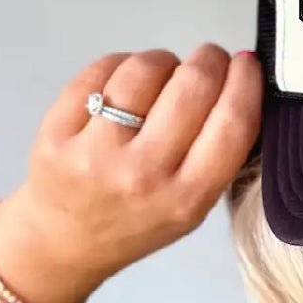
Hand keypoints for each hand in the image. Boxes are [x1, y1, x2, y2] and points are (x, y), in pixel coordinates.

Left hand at [0, 45, 262, 302]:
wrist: (65, 243)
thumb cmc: (138, 222)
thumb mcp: (193, 207)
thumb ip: (218, 155)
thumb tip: (240, 83)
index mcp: (187, 198)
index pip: (232, 124)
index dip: (246, 82)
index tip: (246, 63)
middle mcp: (143, 175)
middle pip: (192, 86)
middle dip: (209, 60)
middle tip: (209, 59)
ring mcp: (94, 153)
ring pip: (145, 69)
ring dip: (163, 60)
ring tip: (163, 74)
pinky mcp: (56, 132)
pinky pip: (101, 70)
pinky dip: (122, 64)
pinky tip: (125, 81)